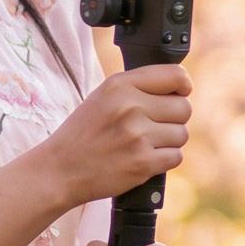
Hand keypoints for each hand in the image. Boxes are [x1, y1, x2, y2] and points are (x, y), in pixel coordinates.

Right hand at [35, 64, 191, 208]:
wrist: (60, 169)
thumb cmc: (84, 133)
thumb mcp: (103, 96)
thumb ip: (138, 87)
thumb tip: (181, 86)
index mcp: (120, 85)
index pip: (175, 76)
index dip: (183, 86)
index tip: (179, 94)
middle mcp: (130, 107)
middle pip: (184, 108)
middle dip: (174, 118)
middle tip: (154, 126)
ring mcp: (137, 136)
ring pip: (182, 134)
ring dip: (168, 141)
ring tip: (144, 143)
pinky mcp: (142, 163)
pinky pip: (176, 157)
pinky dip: (164, 160)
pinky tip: (143, 158)